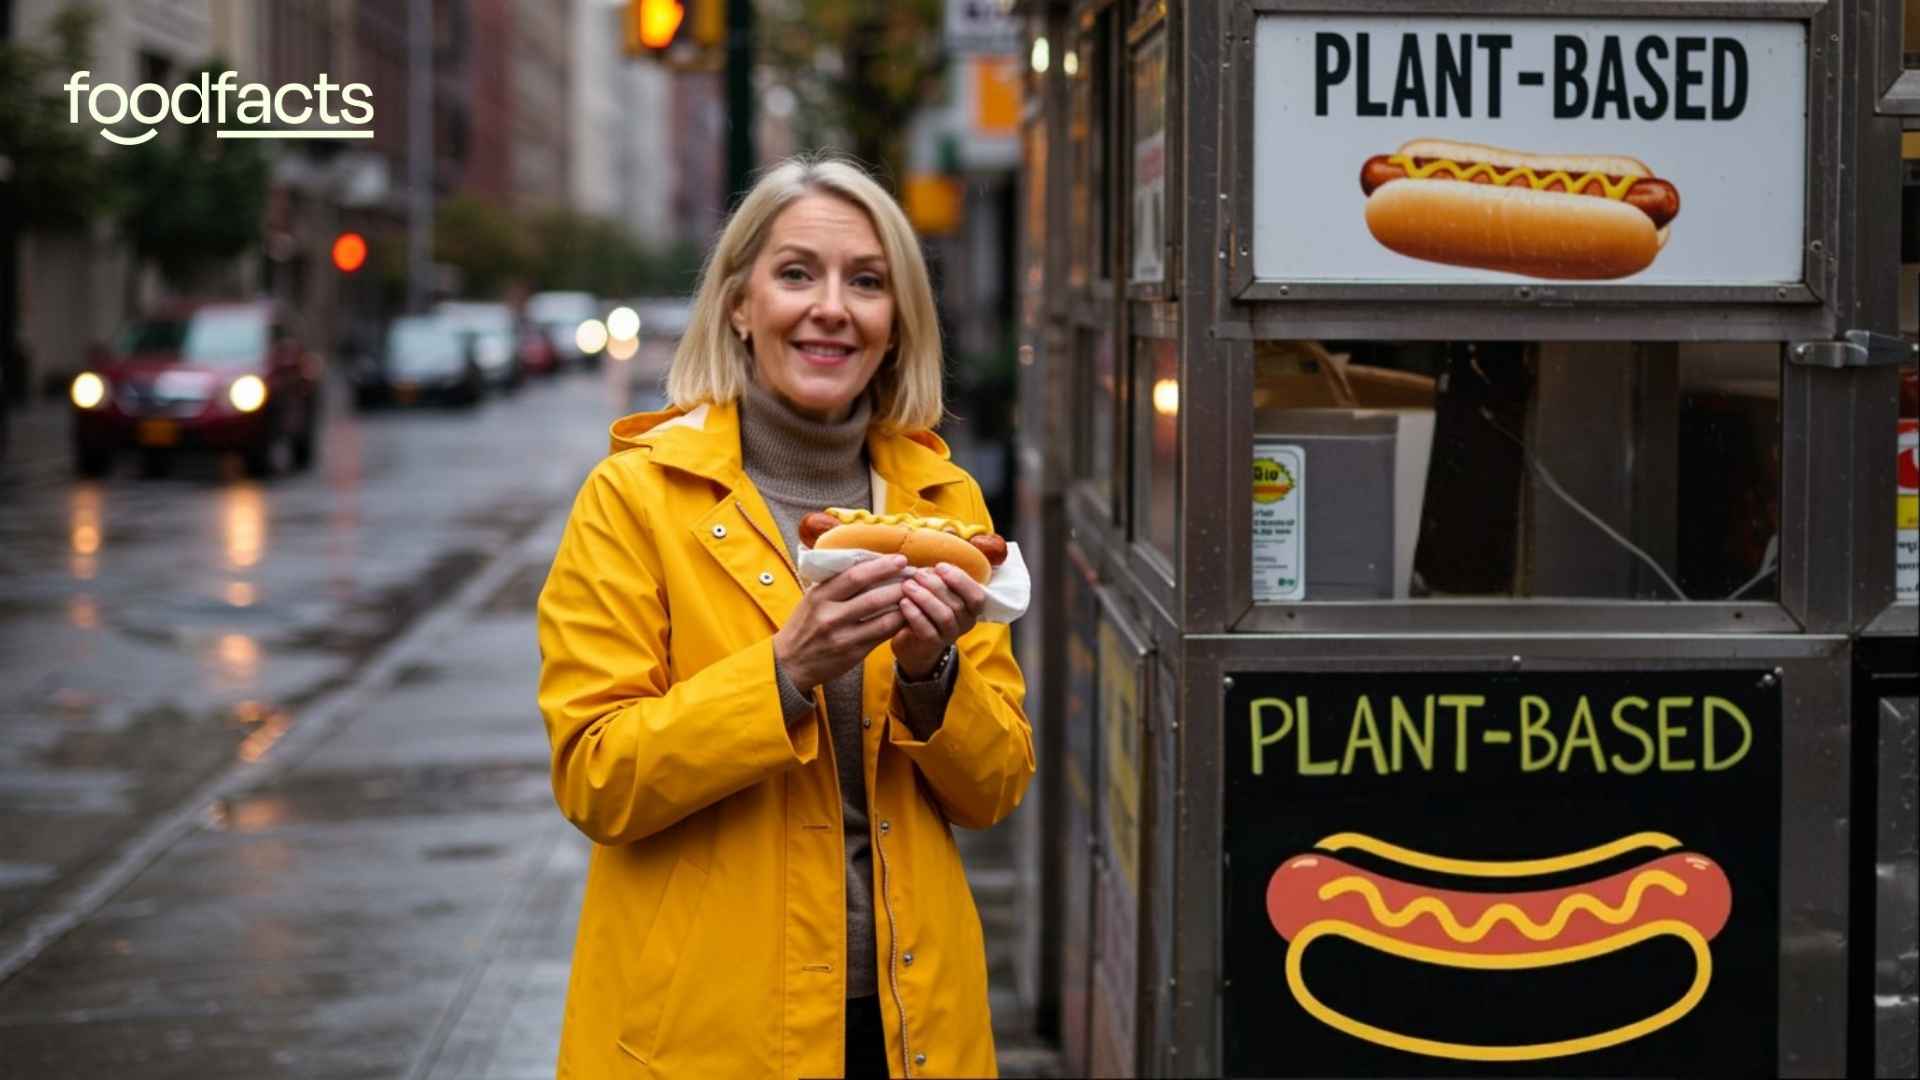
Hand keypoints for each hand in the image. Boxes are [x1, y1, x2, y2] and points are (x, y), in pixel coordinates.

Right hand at [773, 554, 909, 690]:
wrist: (788, 664)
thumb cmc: (803, 626)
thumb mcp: (811, 599)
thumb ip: (834, 584)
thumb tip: (866, 562)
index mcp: (819, 596)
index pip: (854, 576)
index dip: (881, 566)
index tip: (900, 559)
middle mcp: (830, 616)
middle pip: (873, 596)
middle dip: (899, 584)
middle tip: (916, 576)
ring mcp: (842, 636)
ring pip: (883, 618)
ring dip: (903, 605)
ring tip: (917, 595)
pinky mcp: (853, 653)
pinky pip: (882, 636)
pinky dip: (897, 624)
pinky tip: (907, 615)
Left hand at [891, 563, 986, 678]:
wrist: (913, 639)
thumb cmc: (927, 607)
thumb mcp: (936, 590)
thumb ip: (938, 579)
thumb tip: (931, 569)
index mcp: (971, 608)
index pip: (977, 596)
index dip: (960, 580)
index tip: (939, 567)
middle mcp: (965, 623)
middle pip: (957, 604)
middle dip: (935, 585)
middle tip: (917, 574)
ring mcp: (950, 635)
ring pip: (944, 616)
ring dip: (925, 598)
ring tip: (907, 586)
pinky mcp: (933, 645)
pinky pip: (927, 631)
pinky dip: (915, 614)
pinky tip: (903, 602)